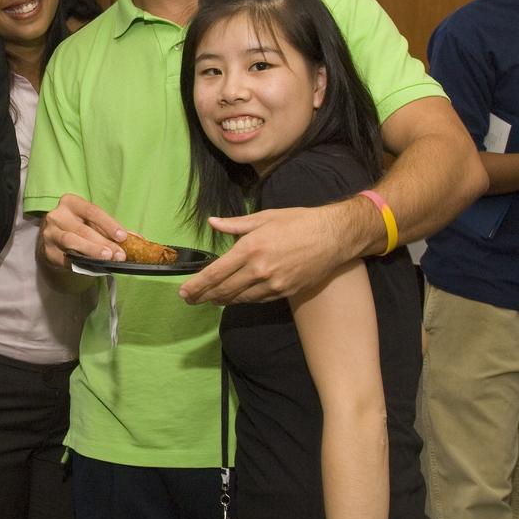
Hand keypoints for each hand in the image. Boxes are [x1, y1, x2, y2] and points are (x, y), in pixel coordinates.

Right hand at [38, 193, 127, 269]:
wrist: (54, 241)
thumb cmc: (78, 228)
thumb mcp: (93, 224)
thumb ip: (112, 230)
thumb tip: (139, 240)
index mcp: (70, 203)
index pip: (91, 211)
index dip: (108, 223)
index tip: (123, 236)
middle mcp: (57, 216)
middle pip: (83, 229)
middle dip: (104, 242)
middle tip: (120, 254)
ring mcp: (50, 234)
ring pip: (71, 241)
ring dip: (92, 250)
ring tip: (108, 258)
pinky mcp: (48, 251)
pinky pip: (65, 257)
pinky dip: (81, 261)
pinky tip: (93, 266)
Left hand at [178, 201, 357, 305]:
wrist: (334, 236)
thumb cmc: (298, 222)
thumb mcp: (264, 217)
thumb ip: (235, 225)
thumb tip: (213, 222)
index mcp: (250, 248)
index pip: (215, 273)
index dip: (197, 285)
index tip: (184, 292)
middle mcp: (258, 269)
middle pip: (223, 290)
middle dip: (203, 296)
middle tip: (190, 300)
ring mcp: (273, 283)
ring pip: (239, 298)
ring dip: (221, 300)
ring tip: (208, 300)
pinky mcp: (285, 291)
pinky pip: (257, 300)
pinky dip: (242, 300)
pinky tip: (234, 298)